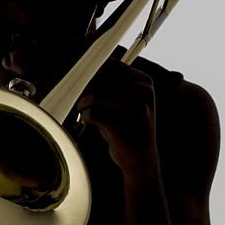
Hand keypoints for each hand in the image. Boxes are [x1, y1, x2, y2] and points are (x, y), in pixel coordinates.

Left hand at [76, 59, 157, 173]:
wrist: (140, 158)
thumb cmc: (127, 126)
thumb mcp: (126, 101)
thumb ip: (111, 85)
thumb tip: (83, 69)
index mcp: (145, 82)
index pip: (111, 66)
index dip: (92, 71)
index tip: (80, 80)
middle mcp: (143, 93)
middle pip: (102, 80)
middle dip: (85, 89)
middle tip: (79, 99)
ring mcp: (135, 110)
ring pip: (96, 96)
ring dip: (83, 103)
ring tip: (82, 110)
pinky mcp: (122, 126)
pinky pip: (93, 113)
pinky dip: (86, 117)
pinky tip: (88, 121)